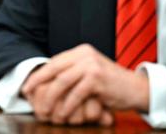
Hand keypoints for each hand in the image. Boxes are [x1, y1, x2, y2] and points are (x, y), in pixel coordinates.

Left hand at [21, 44, 149, 124]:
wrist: (137, 89)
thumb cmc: (111, 85)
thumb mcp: (90, 72)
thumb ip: (72, 72)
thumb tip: (46, 82)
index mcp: (81, 51)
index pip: (54, 62)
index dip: (39, 74)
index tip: (28, 85)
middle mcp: (84, 54)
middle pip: (54, 69)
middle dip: (38, 83)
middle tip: (28, 95)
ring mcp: (91, 65)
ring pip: (62, 81)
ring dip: (51, 98)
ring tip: (45, 110)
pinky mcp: (97, 79)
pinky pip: (76, 93)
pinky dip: (67, 105)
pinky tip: (63, 114)